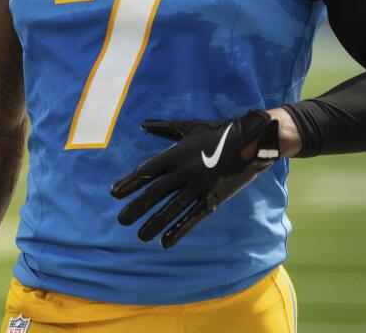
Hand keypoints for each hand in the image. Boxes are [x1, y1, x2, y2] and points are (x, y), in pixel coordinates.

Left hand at [109, 110, 279, 247]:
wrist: (251, 141)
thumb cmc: (219, 131)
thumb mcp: (189, 126)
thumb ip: (164, 128)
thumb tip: (142, 124)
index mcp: (177, 153)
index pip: (147, 171)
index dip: (129, 183)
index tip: (114, 194)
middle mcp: (184, 171)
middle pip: (155, 193)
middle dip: (136, 208)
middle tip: (121, 221)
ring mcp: (198, 186)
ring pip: (171, 209)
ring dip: (154, 223)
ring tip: (140, 235)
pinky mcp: (213, 198)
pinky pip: (192, 218)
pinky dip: (178, 231)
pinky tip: (165, 242)